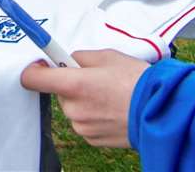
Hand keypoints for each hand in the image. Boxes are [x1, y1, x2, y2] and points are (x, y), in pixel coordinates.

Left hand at [20, 49, 149, 148]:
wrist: (161, 112)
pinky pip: (84, 122)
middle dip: (72, 84)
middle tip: (96, 78)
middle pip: (59, 92)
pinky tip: (112, 109)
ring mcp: (82, 127)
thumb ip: (81, 57)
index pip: (33, 79)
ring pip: (73, 108)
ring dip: (83, 101)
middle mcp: (73, 109)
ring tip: (109, 95)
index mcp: (74, 84)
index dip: (34, 69)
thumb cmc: (137, 82)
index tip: (40, 65)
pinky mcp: (91, 139)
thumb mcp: (108, 56)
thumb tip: (69, 60)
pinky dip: (93, 115)